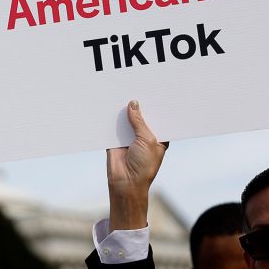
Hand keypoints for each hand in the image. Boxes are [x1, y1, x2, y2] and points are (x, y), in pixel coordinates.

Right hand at [105, 100, 167, 230]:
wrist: (125, 182)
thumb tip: (133, 103)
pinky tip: (110, 104)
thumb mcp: (147, 140)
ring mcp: (129, 137)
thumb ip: (139, 121)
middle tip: (138, 86)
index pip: (158, 118)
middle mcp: (144, 136)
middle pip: (141, 116)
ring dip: (124, 110)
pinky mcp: (114, 140)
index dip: (157, 107)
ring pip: (126, 120)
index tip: (156, 90)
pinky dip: (110, 118)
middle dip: (139, 106)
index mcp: (158, 137)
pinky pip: (112, 126)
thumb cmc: (144, 165)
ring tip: (122, 90)